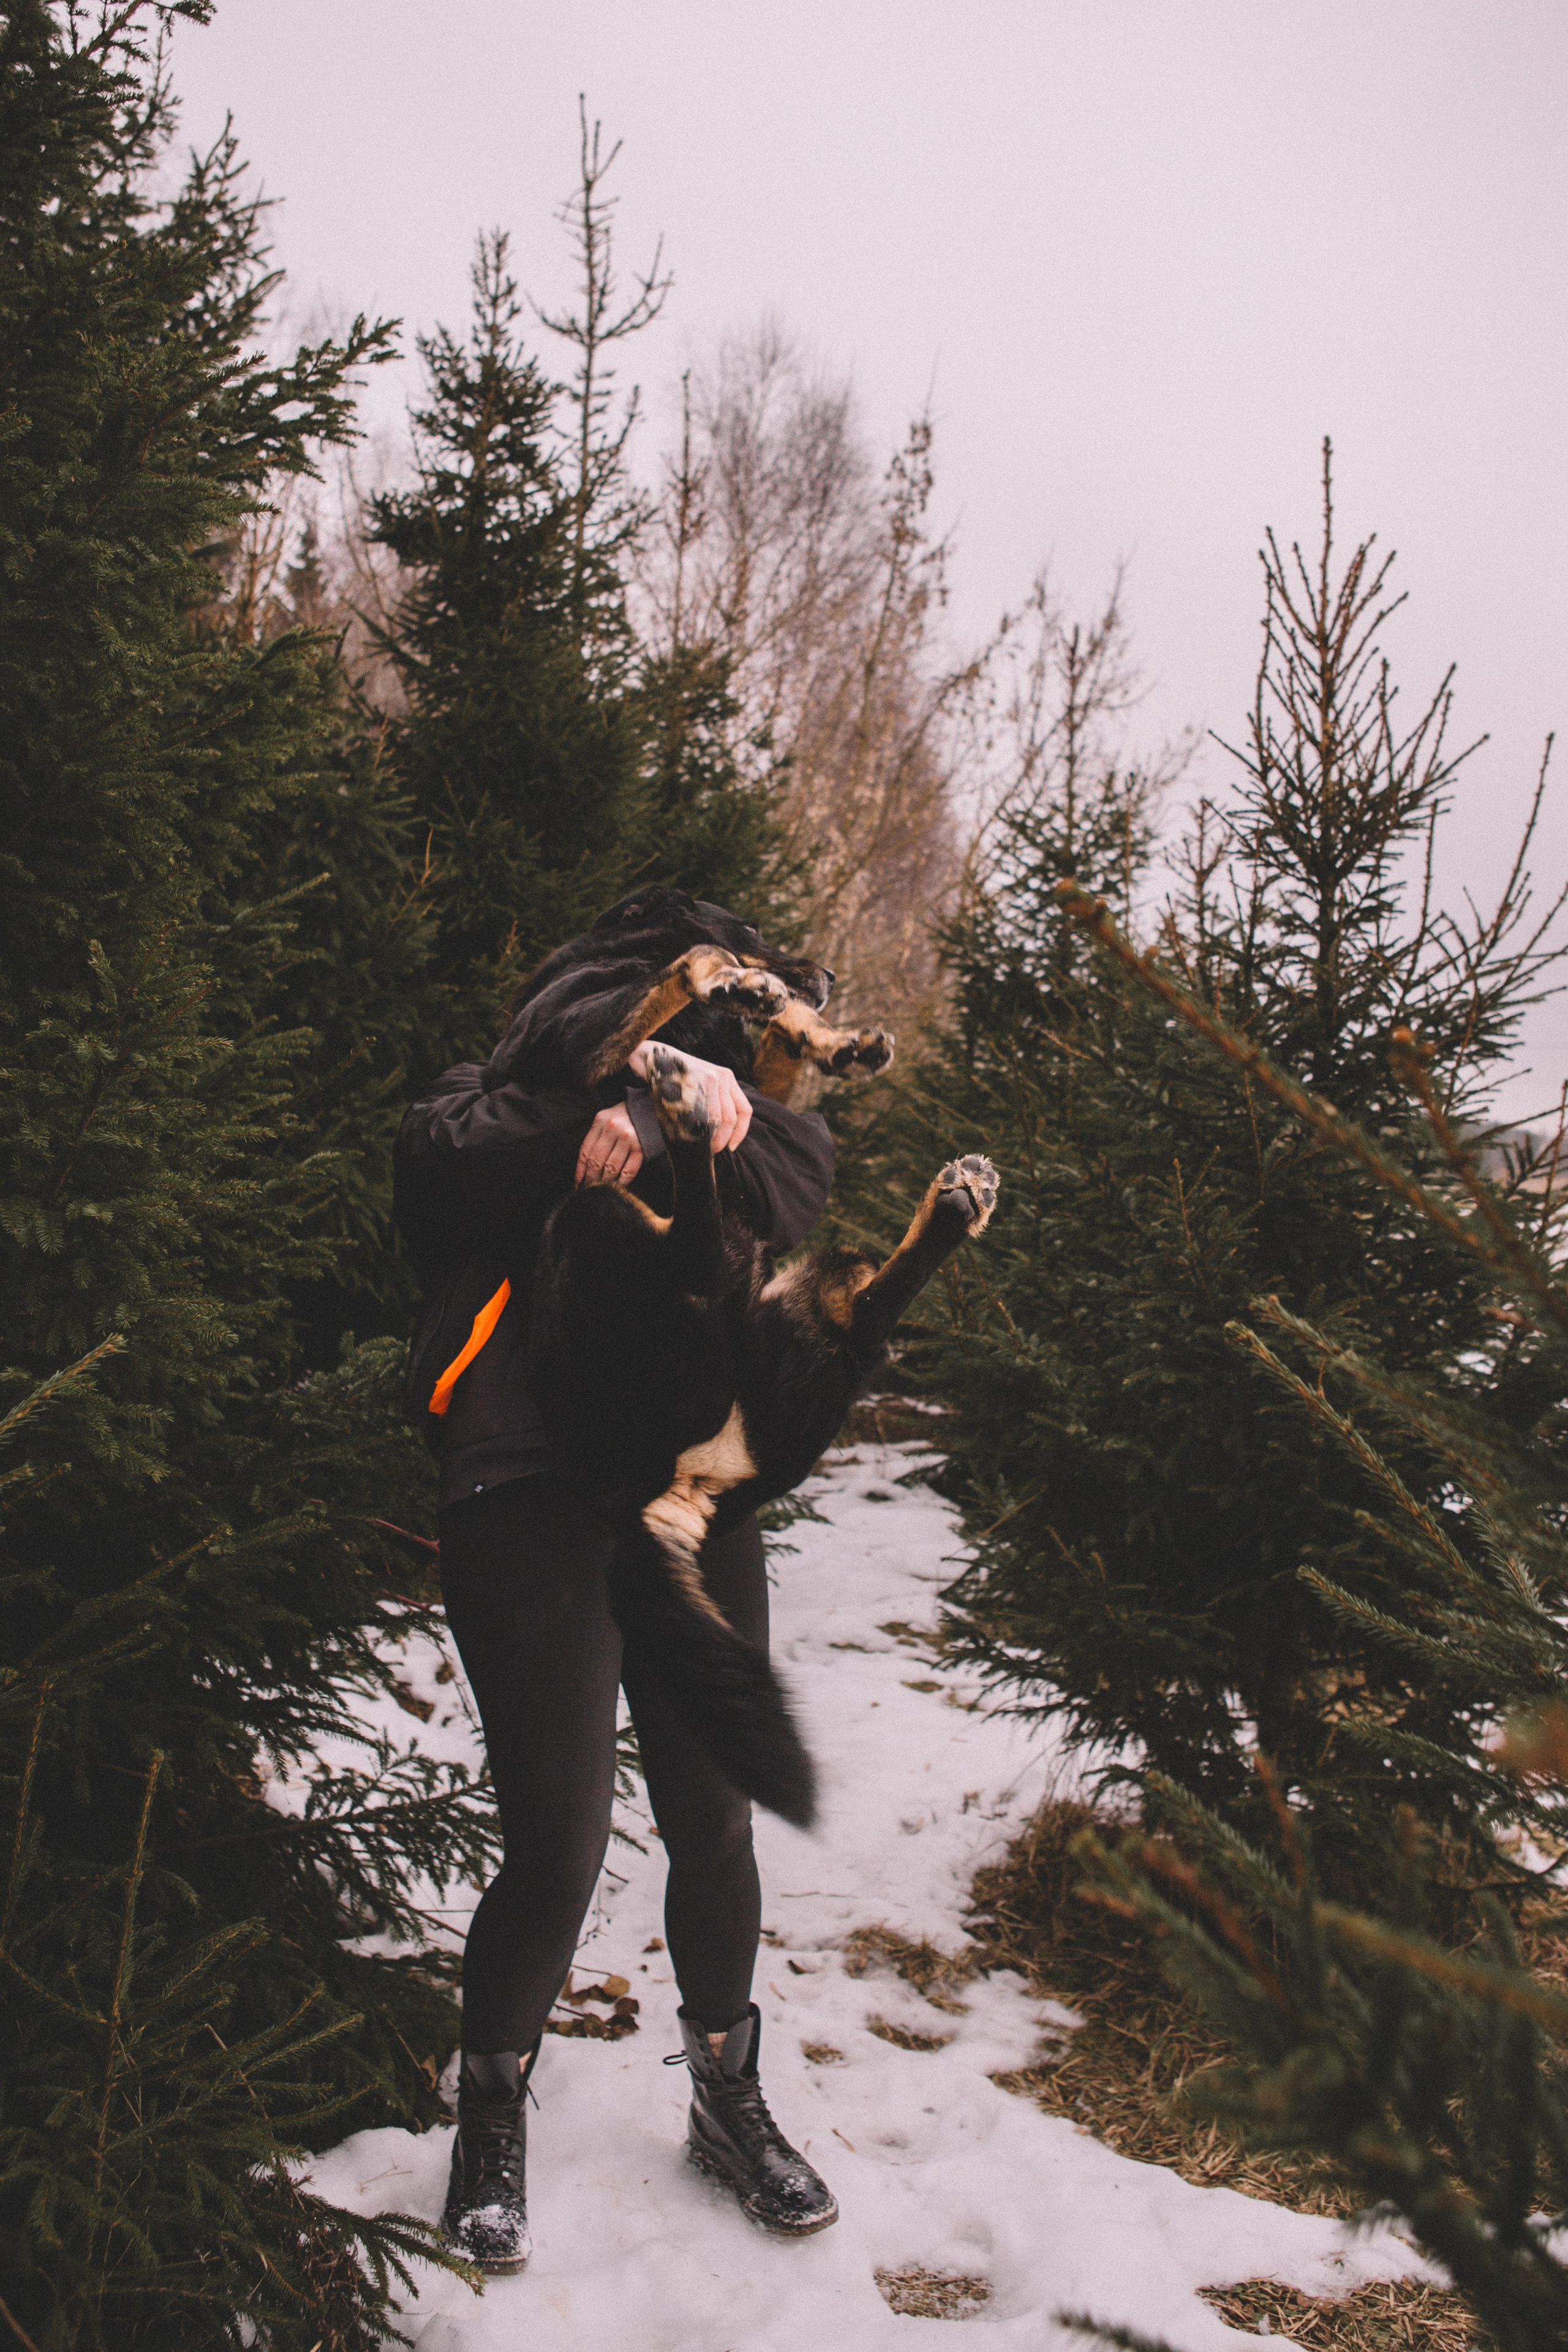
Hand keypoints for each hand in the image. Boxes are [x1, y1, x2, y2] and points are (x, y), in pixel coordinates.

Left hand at [575, 1103, 643, 1187]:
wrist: (654, 1108)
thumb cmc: (628, 1116)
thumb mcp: (608, 1119)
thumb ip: (597, 1136)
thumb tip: (586, 1167)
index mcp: (600, 1121)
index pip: (585, 1151)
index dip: (580, 1170)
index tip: (578, 1183)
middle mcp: (612, 1128)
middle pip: (596, 1161)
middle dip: (591, 1179)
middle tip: (589, 1190)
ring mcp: (628, 1137)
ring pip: (611, 1167)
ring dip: (605, 1182)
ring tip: (602, 1190)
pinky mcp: (642, 1147)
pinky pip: (629, 1170)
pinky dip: (622, 1182)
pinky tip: (618, 1186)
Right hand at [627, 1041, 752, 1153]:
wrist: (654, 1058)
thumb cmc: (677, 1078)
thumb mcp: (702, 1084)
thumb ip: (714, 1102)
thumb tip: (722, 1134)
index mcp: (727, 1078)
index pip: (744, 1109)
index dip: (740, 1132)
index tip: (732, 1147)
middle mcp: (722, 1076)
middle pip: (731, 1117)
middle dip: (723, 1139)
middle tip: (713, 1150)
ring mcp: (710, 1077)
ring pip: (718, 1118)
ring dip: (712, 1138)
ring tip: (702, 1146)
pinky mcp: (694, 1081)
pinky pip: (702, 1113)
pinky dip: (699, 1129)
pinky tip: (692, 1135)